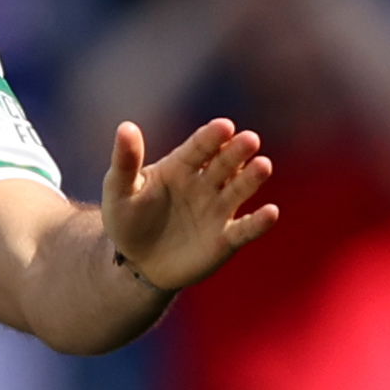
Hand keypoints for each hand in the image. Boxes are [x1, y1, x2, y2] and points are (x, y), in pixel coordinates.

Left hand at [102, 115, 279, 295]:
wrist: (136, 263)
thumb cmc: (127, 220)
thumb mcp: (119, 191)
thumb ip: (125, 161)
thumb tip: (126, 127)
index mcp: (180, 167)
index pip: (198, 148)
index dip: (211, 137)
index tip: (224, 126)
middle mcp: (205, 183)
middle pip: (224, 164)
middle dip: (236, 152)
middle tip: (249, 139)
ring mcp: (218, 209)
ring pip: (239, 190)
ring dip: (251, 178)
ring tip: (263, 165)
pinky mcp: (226, 238)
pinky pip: (245, 229)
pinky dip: (259, 222)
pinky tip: (270, 212)